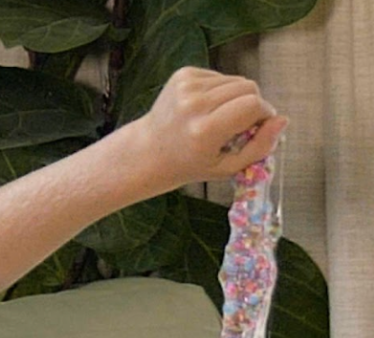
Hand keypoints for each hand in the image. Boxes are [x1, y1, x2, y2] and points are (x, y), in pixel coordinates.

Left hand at [135, 67, 287, 191]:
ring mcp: (186, 86)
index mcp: (204, 130)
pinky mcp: (182, 74)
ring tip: (219, 119)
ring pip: (234, 80)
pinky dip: (220, 91)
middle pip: (247, 87)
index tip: (259, 127)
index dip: (263, 114)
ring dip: (236, 97)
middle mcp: (194, 104)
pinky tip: (206, 109)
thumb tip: (282, 121)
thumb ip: (259, 148)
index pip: (252, 105)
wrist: (148, 152)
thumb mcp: (226, 168)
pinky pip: (218, 76)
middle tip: (239, 126)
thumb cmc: (188, 165)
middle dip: (252, 105)